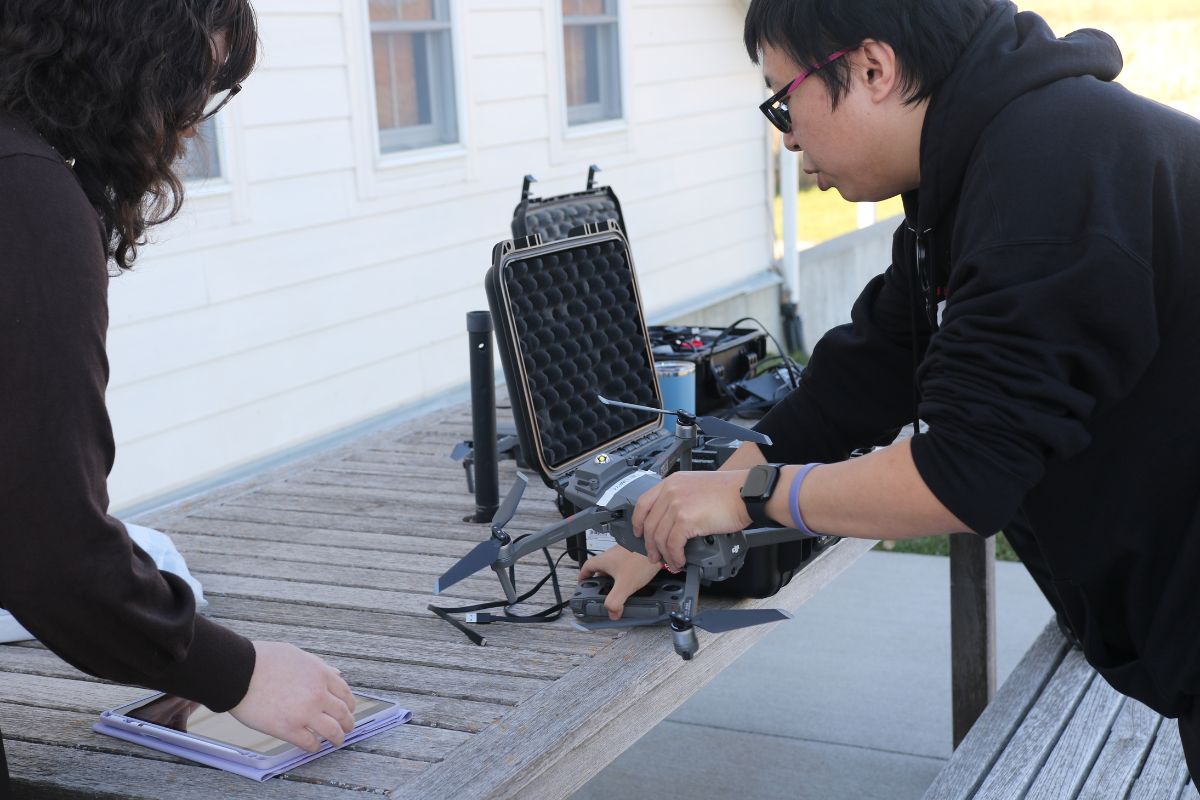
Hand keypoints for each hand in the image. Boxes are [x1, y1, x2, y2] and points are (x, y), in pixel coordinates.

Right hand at [230, 641, 355, 751]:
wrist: (238, 671)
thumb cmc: (263, 660)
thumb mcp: (297, 655)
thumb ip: (318, 666)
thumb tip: (336, 674)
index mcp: (321, 674)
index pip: (345, 693)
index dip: (350, 705)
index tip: (349, 711)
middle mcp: (318, 694)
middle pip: (343, 713)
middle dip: (348, 723)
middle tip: (347, 728)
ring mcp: (305, 713)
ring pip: (333, 731)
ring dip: (337, 738)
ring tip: (336, 741)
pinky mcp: (288, 729)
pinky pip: (310, 743)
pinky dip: (314, 747)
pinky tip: (313, 746)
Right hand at [578, 547, 663, 619]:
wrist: (659, 548)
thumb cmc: (641, 559)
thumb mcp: (625, 585)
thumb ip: (615, 601)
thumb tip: (612, 613)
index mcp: (604, 560)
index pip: (586, 567)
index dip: (583, 577)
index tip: (582, 584)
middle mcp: (612, 555)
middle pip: (600, 569)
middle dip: (600, 582)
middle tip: (602, 593)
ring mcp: (623, 554)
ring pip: (613, 568)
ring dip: (614, 579)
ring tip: (619, 591)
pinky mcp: (634, 556)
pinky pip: (625, 567)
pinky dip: (625, 575)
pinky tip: (633, 583)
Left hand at [632, 470, 751, 569]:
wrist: (745, 492)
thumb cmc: (729, 491)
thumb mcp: (696, 486)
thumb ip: (681, 498)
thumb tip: (673, 521)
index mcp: (671, 483)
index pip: (643, 503)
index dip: (637, 522)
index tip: (638, 533)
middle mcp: (670, 492)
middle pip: (649, 524)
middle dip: (650, 545)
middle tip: (654, 556)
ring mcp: (676, 505)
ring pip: (659, 537)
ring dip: (664, 554)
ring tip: (671, 562)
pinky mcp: (686, 520)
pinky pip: (672, 544)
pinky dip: (675, 556)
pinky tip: (680, 560)